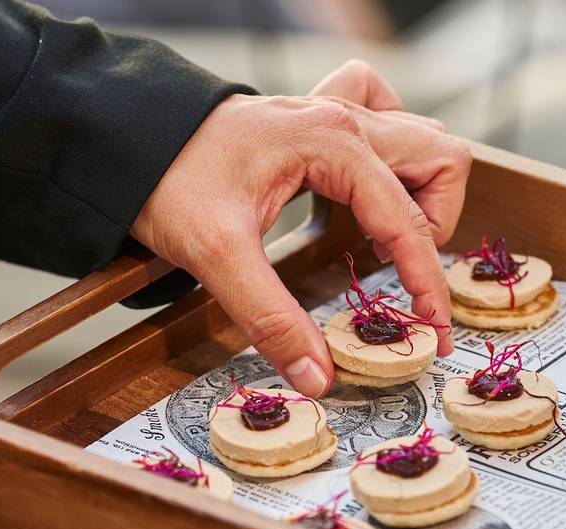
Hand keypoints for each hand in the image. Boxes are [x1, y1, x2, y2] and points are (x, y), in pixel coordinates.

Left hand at [132, 62, 470, 397]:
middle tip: (402, 276)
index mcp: (333, 145)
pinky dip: (387, 155)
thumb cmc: (168, 182)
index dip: (426, 282)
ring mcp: (330, 113)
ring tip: (386, 239)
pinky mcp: (313, 121)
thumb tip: (318, 377)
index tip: (431, 331)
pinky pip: (380, 116)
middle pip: (440, 158)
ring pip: (419, 135)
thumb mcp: (217, 255)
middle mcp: (343, 120)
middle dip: (438, 225)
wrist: (124, 140)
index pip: (407, 220)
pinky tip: (360, 191)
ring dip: (421, 187)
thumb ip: (271, 317)